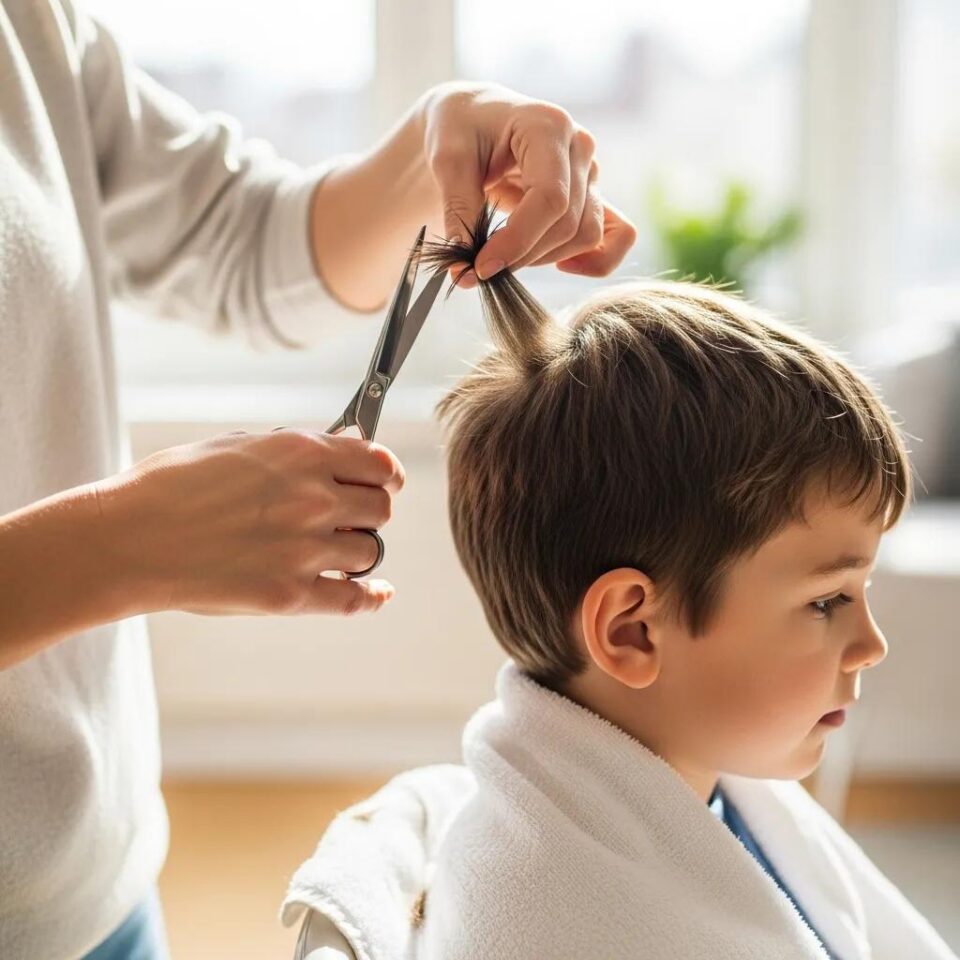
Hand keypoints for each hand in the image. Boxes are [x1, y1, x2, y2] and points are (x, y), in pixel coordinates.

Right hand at [94, 429, 404, 616]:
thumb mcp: (237, 445)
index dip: (386, 475)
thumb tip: (341, 449)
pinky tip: (378, 593)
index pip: (380, 464)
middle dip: (369, 512)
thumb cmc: (171, 486)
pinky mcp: (290, 595)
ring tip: (332, 550)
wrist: (127, 540)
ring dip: (357, 551)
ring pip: (369, 552)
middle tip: (350, 517)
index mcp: (302, 454)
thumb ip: (296, 448)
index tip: (383, 482)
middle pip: (381, 510)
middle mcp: (313, 499)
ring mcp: (305, 550)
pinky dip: (373, 597)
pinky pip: (355, 599)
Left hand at [419, 81, 637, 286]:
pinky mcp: (592, 195)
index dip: (518, 241)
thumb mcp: (447, 161)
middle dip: (524, 254)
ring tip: (504, 255)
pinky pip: (618, 235)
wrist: (471, 119)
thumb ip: (458, 212)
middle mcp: (580, 147)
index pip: (551, 199)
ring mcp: (590, 172)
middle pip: (568, 223)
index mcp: (548, 126)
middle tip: (480, 265)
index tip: (481, 266)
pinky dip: (596, 259)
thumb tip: (465, 272)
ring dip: (546, 259)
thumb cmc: (459, 129)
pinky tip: (560, 265)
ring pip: (588, 235)